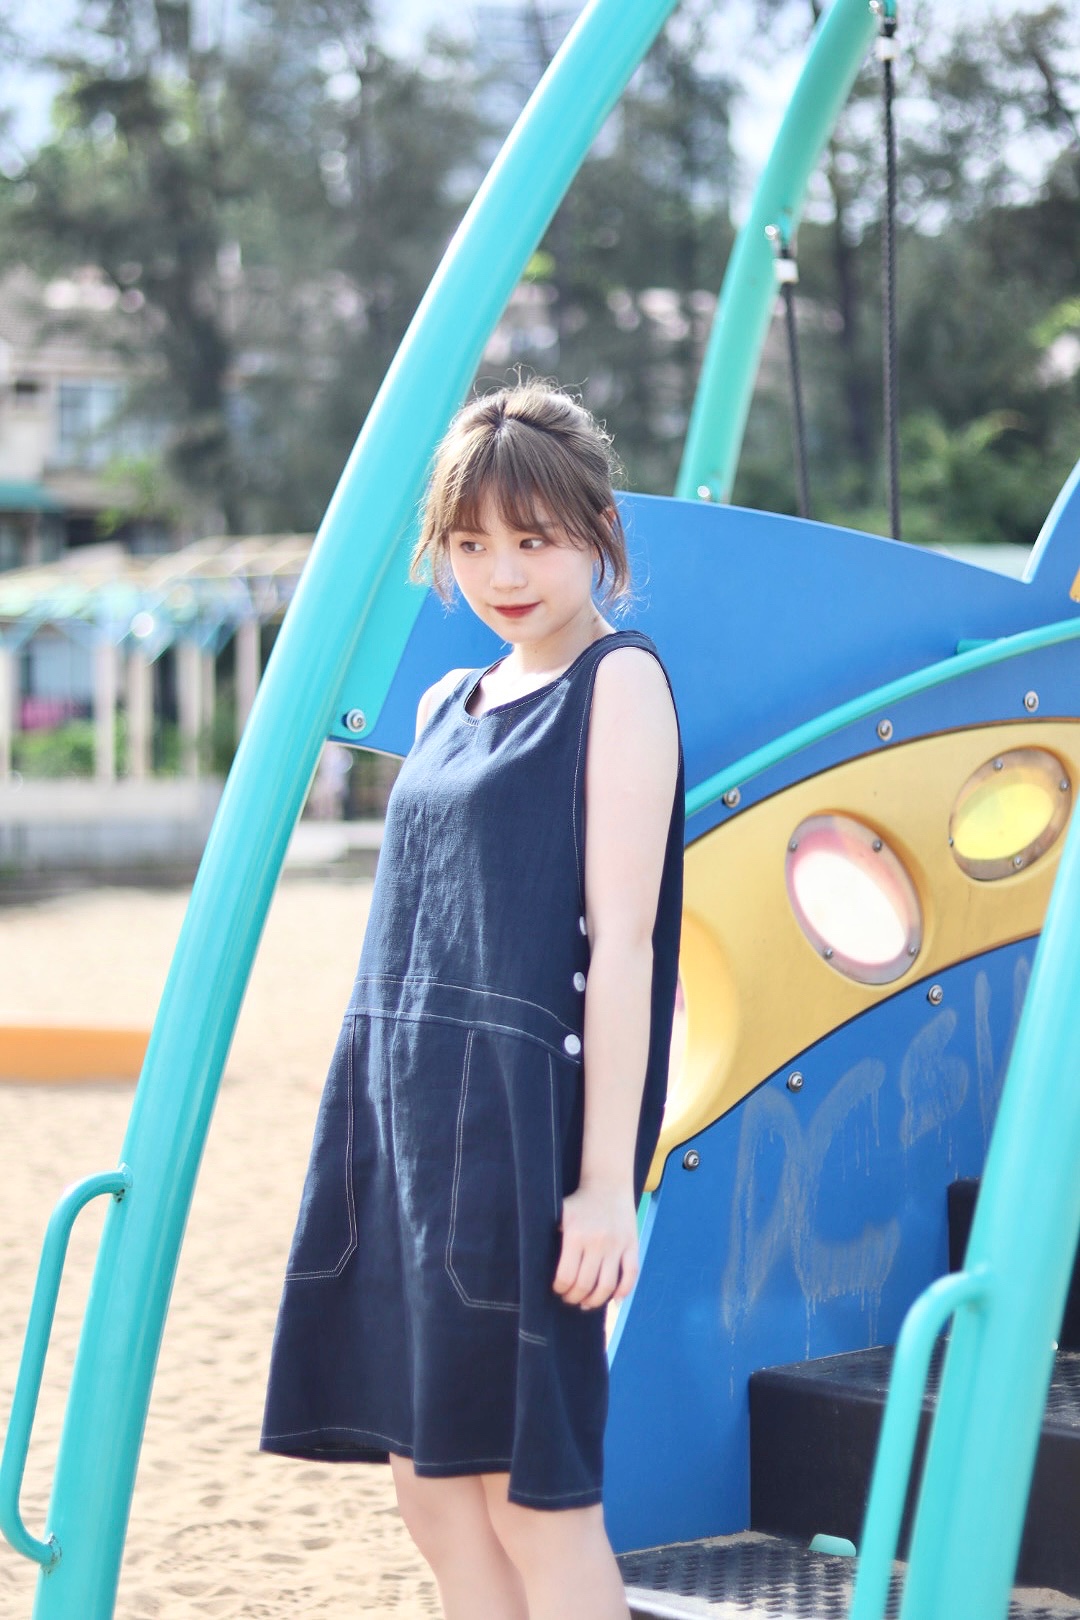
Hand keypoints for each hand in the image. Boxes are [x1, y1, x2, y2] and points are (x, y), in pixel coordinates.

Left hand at [553, 1182, 638, 1309]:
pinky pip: (631, 1275)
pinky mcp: (632, 1245)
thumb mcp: (559, 1214)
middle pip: (586, 1284)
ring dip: (596, 1301)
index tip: (558, 1290)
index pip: (566, 1276)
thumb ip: (547, 1235)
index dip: (560, 1289)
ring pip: (608, 1285)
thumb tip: (531, 1263)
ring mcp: (617, 1245)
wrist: (607, 1185)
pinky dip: (623, 1291)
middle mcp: (597, 1242)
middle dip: (575, 1297)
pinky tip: (614, 1299)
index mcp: (575, 1235)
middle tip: (570, 1298)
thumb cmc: (578, 1203)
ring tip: (587, 1303)